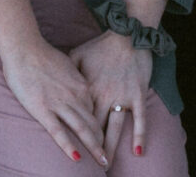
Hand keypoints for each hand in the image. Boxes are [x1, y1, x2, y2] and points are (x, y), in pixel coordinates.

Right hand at [2, 35, 108, 163]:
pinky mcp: (43, 110)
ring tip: (103, 162)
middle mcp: (75, 96)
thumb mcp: (68, 64)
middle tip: (109, 158)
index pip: (97, 111)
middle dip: (104, 142)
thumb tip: (80, 87)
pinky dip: (69, 146)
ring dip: (94, 147)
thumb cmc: (43, 55)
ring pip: (82, 129)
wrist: (25, 48)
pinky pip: (58, 132)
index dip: (102, 127)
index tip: (107, 139)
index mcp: (82, 85)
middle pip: (94, 123)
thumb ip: (75, 79)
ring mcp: (60, 104)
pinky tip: (77, 158)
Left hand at [74, 31, 153, 163]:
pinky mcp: (138, 94)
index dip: (76, 137)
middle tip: (90, 165)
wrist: (127, 33)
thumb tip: (55, 82)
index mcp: (88, 90)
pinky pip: (140, 118)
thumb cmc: (101, 45)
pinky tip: (138, 152)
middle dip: (92, 149)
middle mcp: (104, 96)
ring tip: (107, 165)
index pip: (80, 119)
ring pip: (115, 128)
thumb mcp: (77, 56)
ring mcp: (122, 96)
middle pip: (96, 129)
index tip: (74, 150)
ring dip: (111, 148)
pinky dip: (139, 135)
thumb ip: (67, 72)